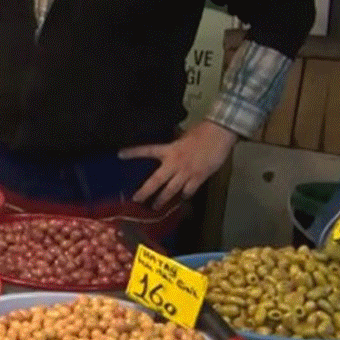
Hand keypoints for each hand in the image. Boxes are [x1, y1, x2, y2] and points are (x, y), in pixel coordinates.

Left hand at [121, 120, 238, 209]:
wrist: (220, 134)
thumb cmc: (202, 132)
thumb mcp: (182, 138)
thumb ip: (173, 148)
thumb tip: (168, 154)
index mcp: (169, 149)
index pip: (147, 150)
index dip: (133, 152)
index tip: (119, 154)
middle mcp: (175, 163)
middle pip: (156, 180)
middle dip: (145, 191)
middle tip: (136, 199)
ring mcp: (187, 172)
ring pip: (171, 190)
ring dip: (162, 199)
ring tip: (155, 207)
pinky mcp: (199, 178)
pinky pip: (189, 191)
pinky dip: (184, 196)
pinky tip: (181, 201)